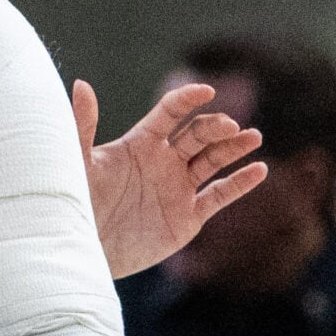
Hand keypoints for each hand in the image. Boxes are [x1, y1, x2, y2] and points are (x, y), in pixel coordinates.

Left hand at [78, 81, 266, 278]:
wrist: (85, 251)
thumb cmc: (76, 203)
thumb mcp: (81, 164)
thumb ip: (83, 126)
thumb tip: (80, 84)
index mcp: (139, 143)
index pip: (169, 113)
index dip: (186, 100)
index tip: (204, 91)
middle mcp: (163, 161)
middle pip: (196, 135)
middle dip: (215, 127)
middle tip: (229, 126)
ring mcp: (178, 188)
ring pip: (213, 161)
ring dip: (234, 148)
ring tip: (254, 137)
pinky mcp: (188, 216)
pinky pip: (219, 196)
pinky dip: (240, 183)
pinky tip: (259, 170)